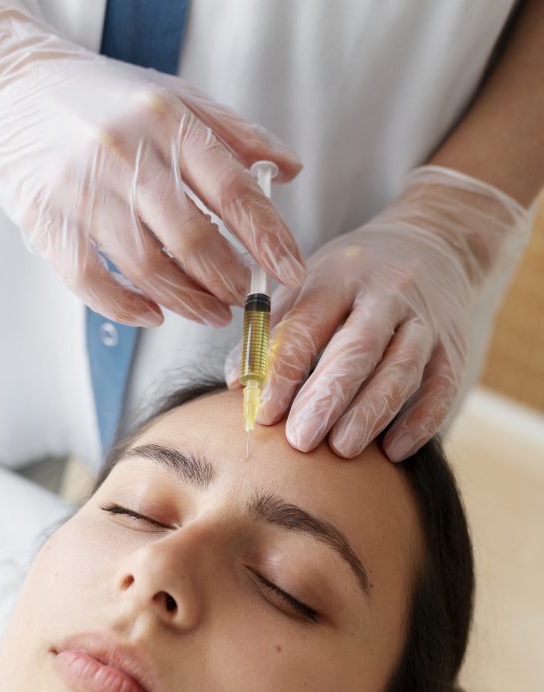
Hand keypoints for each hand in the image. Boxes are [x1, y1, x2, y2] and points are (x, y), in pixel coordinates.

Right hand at [0, 0, 304, 326]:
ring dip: (186, 301)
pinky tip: (152, 314)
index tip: (290, 270)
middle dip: (227, 279)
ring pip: (145, 265)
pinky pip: (90, 279)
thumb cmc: (99, 97)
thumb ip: (233, 134)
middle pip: (191, 237)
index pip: (232, 188)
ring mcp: (78, 188)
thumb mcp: (173, 97)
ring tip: (210, 312)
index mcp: (165, 119)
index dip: (267, 237)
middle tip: (243, 296)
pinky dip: (126, 306)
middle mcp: (123, 151)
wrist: (8, 85)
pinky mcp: (43, 218)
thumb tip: (289, 170)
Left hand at [227, 166, 529, 459]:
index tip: (263, 414)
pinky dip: (422, 420)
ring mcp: (424, 320)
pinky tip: (395, 450)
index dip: (283, 372)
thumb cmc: (352, 279)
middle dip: (327, 397)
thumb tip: (237, 383)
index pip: (307, 326)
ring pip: (401, 368)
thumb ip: (272, 331)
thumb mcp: (309, 285)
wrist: (433, 241)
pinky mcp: (454, 346)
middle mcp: (385, 294)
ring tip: (342, 449)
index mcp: (338, 276)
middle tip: (301, 440)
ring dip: (371, 412)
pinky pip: (443, 386)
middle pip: (357, 348)